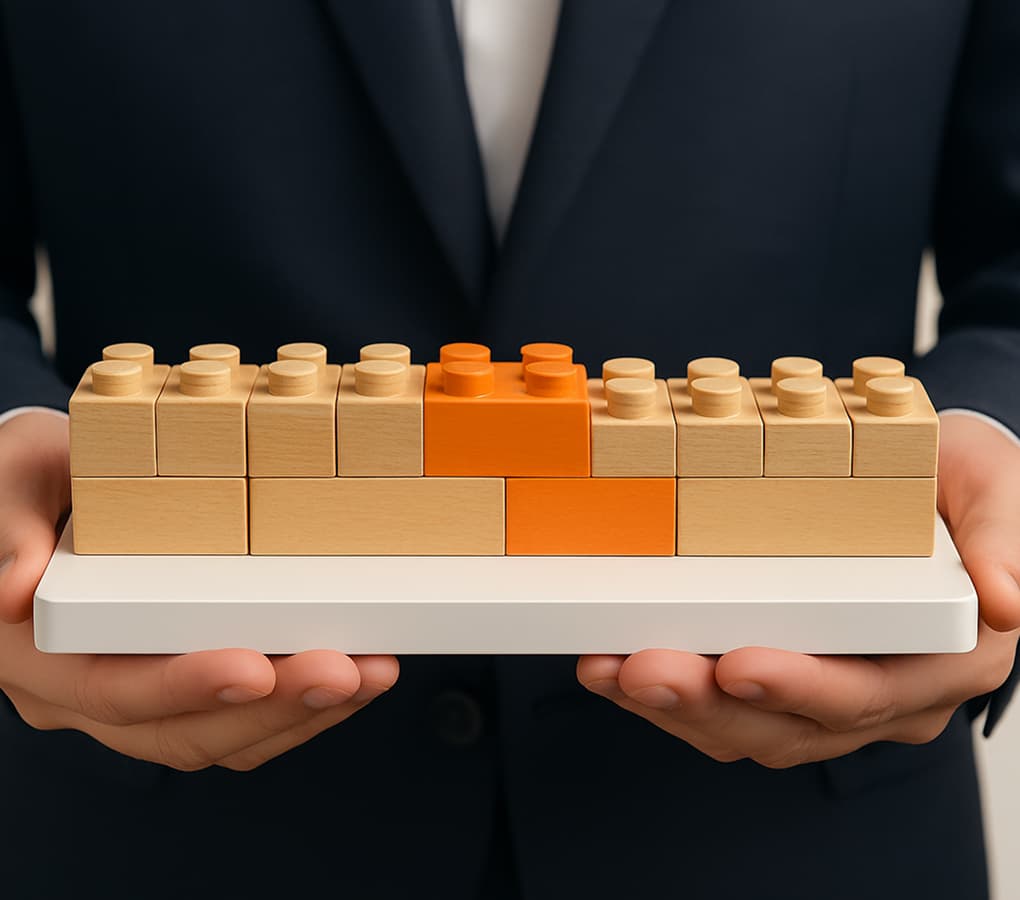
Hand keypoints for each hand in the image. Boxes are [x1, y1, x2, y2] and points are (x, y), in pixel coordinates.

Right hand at [0, 411, 397, 770]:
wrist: (46, 493)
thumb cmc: (32, 479)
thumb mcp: (15, 476)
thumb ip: (10, 526)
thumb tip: (9, 588)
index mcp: (39, 650)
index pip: (110, 689)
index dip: (185, 685)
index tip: (256, 666)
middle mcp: (83, 691)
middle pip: (182, 730)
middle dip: (274, 706)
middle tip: (349, 670)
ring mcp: (136, 695)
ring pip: (220, 736)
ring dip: (303, 712)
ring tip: (371, 673)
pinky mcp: (179, 685)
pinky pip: (239, 718)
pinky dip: (299, 703)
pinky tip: (352, 673)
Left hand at [577, 414, 1019, 767]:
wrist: (934, 484)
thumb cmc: (960, 482)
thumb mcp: (999, 492)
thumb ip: (1003, 541)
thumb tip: (1007, 600)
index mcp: (943, 659)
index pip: (868, 691)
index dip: (801, 687)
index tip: (736, 664)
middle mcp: (888, 694)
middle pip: (791, 724)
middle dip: (706, 702)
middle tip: (636, 667)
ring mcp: (831, 694)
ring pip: (747, 726)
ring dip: (673, 704)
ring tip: (608, 668)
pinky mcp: (786, 677)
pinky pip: (725, 704)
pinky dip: (670, 691)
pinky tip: (616, 663)